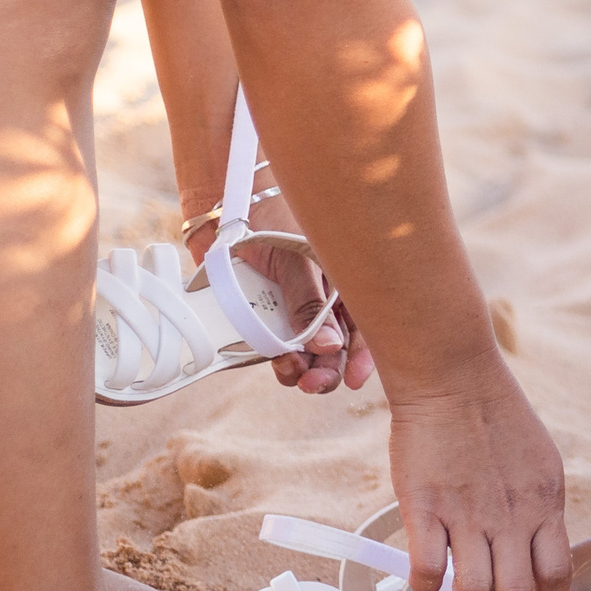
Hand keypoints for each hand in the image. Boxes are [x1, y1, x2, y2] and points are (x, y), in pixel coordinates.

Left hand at [187, 190, 374, 394]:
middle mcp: (323, 300)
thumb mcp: (299, 261)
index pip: (365, 325)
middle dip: (328, 370)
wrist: (224, 205)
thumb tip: (329, 347)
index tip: (353, 379)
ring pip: (306, 353)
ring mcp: (292, 310)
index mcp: (345, 281)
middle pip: (336, 347)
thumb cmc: (270, 220)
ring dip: (302, 370)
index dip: (363, 355)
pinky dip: (277, 360)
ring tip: (290, 372)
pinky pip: (274, 348)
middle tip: (313, 384)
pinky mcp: (263, 317)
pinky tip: (277, 363)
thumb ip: (311, 304)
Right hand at [388, 364, 570, 590]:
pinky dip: (426, 587)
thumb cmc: (496, 416)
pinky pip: (428, 568)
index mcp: (545, 504)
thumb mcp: (540, 462)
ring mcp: (468, 513)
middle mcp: (511, 515)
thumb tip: (535, 549)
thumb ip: (538, 507)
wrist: (454, 377)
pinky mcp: (425, 507)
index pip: (560, 575)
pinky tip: (426, 584)